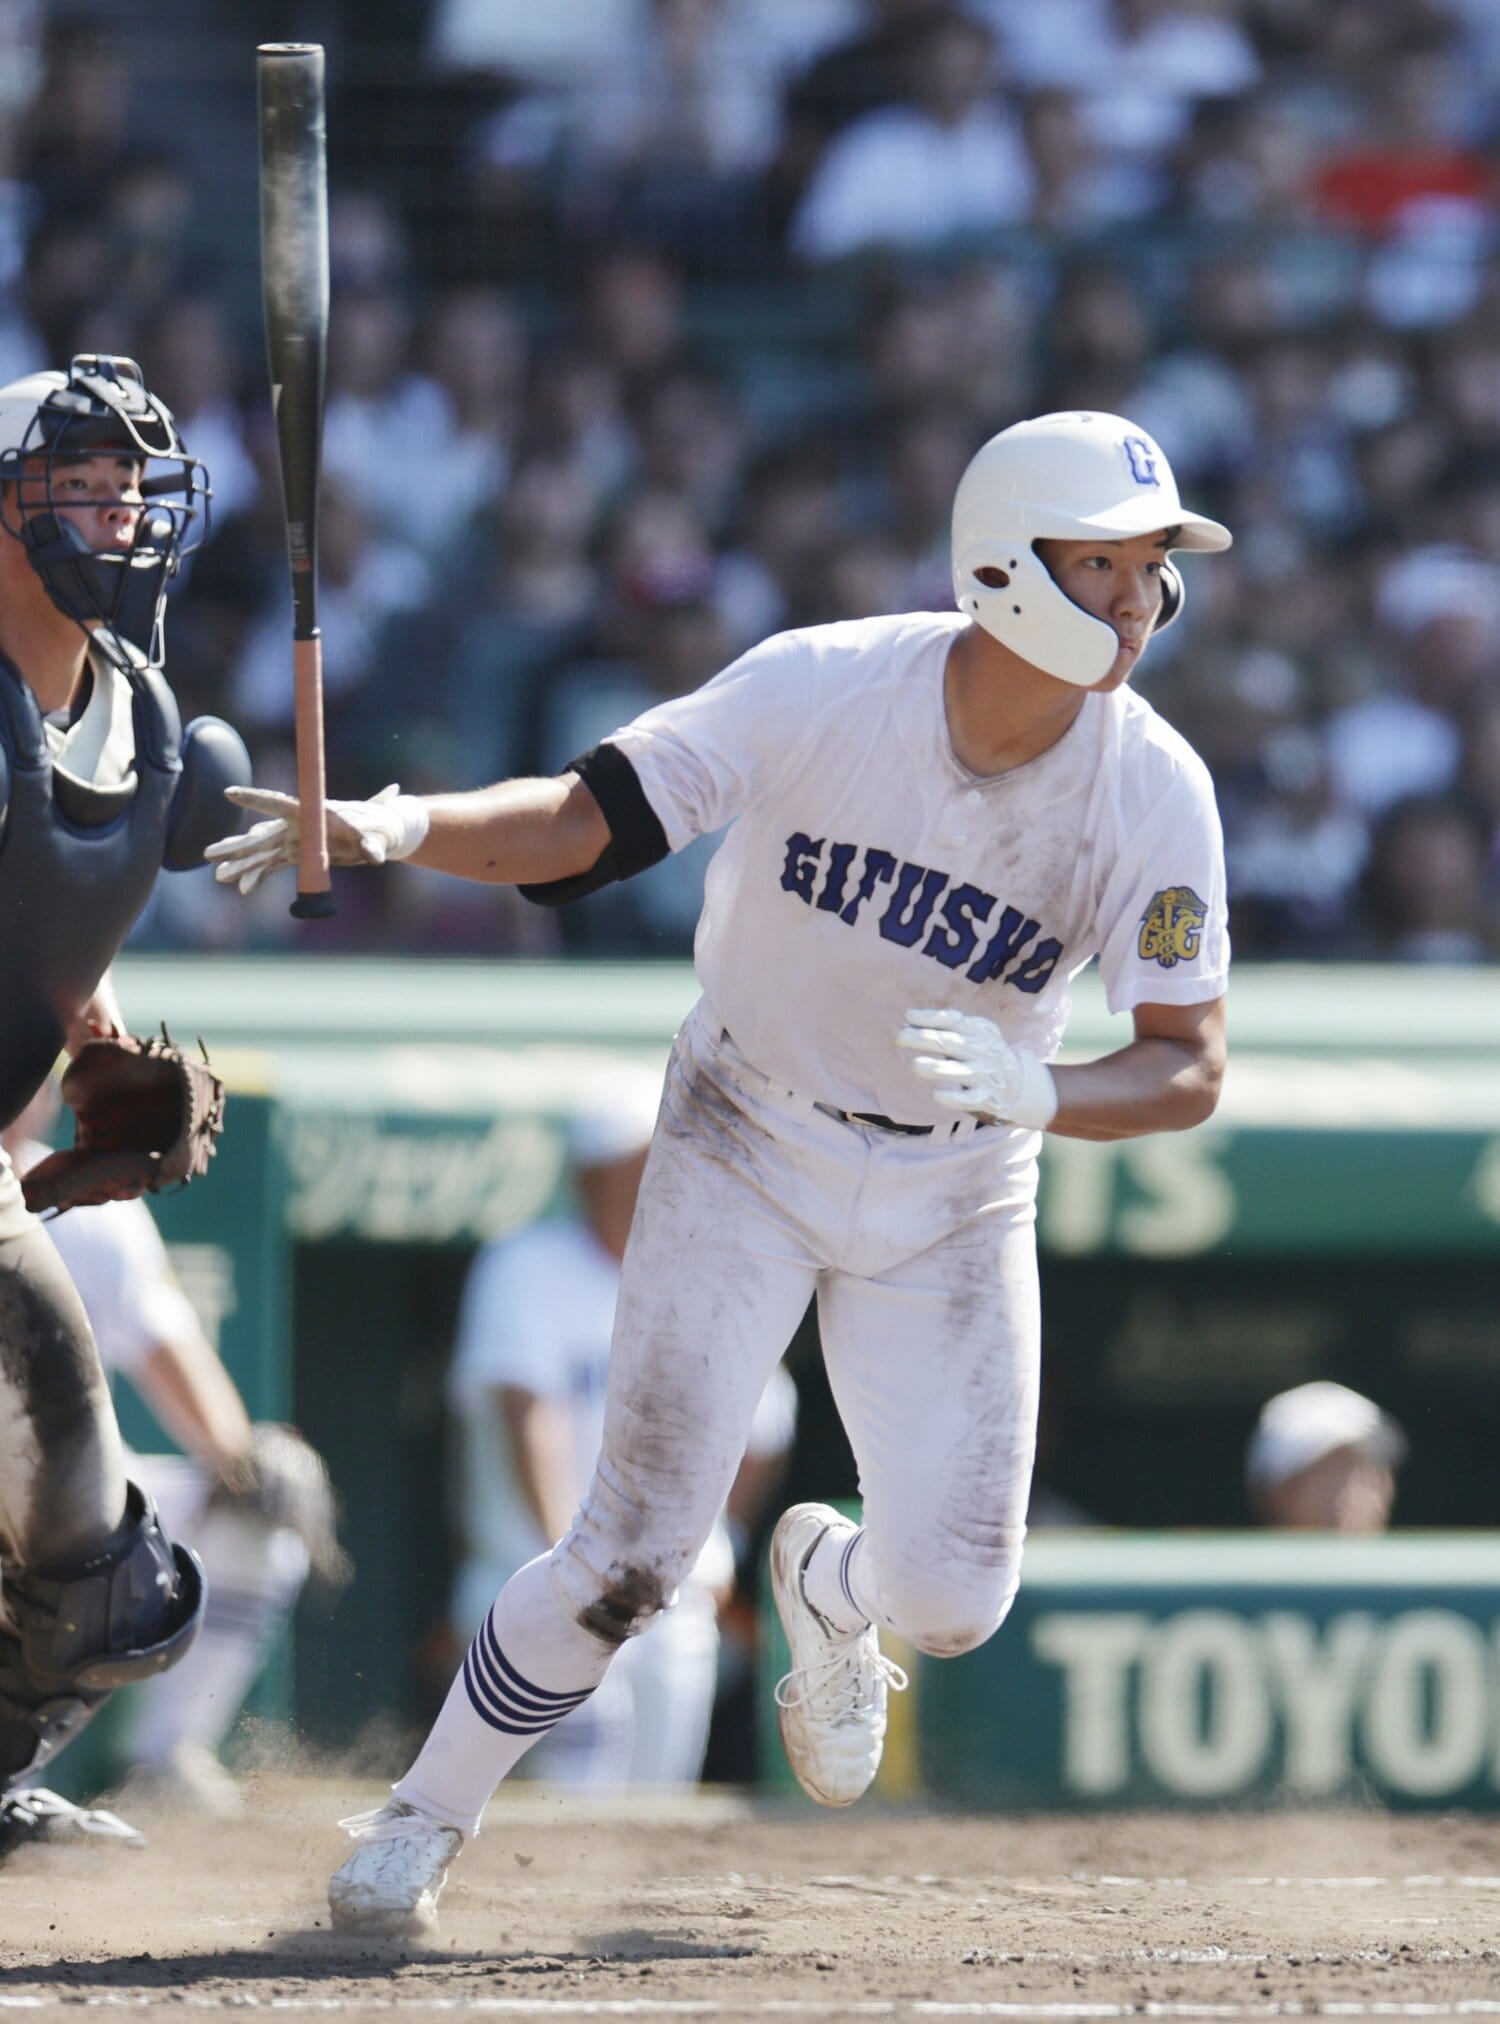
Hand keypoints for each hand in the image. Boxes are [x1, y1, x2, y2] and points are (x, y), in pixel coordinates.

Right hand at [204, 784, 428, 894]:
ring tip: (219, 875)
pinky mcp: (298, 855)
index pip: (278, 802)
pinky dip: (259, 877)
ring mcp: (295, 841)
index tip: (229, 793)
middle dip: (236, 846)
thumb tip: (375, 856)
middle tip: (210, 854)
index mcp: (312, 812)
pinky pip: (273, 866)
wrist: (381, 834)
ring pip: (262, 853)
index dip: (255, 799)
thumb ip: (373, 846)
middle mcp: (297, 826)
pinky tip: (244, 889)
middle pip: (261, 835)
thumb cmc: (379, 829)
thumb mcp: (378, 837)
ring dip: (241, 864)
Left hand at [897, 1007, 1057, 1129]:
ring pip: (959, 1071)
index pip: (953, 1021)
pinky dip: (952, 1098)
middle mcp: (984, 1051)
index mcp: (980, 1031)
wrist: (1022, 1085)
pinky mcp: (987, 1099)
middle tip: (899, 1038)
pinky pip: (968, 1099)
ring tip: (915, 1066)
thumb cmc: (985, 1055)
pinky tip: (936, 1095)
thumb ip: (948, 1026)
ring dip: (936, 1068)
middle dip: (923, 1039)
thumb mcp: (976, 1033)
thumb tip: (909, 1017)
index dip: (930, 1018)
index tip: (907, 1017)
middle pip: (951, 1043)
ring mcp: (986, 1075)